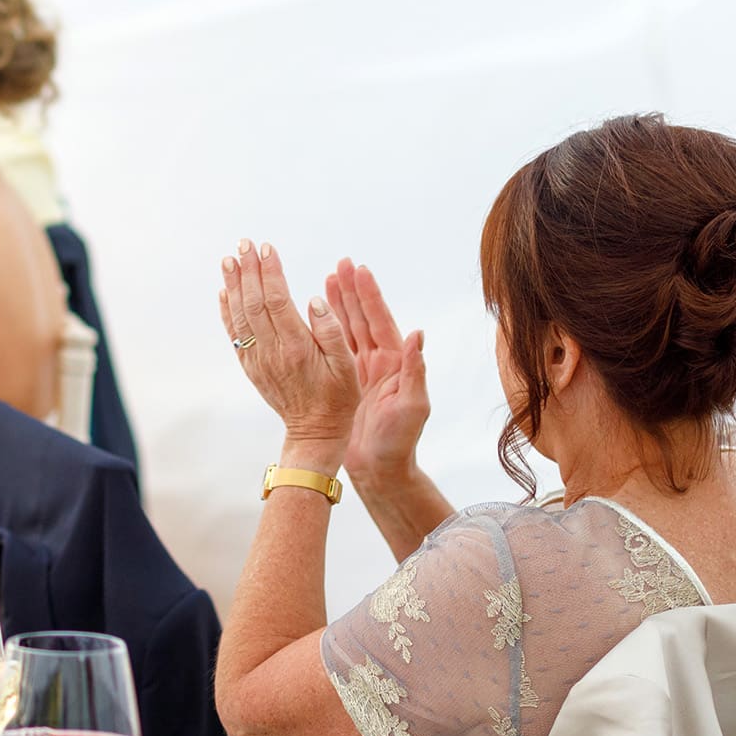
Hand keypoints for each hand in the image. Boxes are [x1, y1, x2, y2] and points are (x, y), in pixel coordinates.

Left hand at [219, 240, 356, 470]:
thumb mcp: (347, 366)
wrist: (315, 431)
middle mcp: (272, 352)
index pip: (277, 300)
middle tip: (244, 244)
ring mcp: (258, 360)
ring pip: (240, 316)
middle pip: (254, 303)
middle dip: (248, 270)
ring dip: (234, 285)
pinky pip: (235, 335)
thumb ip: (331, 331)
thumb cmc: (338, 397)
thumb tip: (313, 300)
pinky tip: (225, 292)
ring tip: (229, 259)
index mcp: (297, 347)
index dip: (270, 272)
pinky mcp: (251, 367)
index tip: (267, 249)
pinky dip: (227, 311)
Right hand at [328, 260, 429, 486]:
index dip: (370, 295)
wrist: (380, 470)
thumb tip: (419, 333)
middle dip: (352, 291)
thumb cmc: (399, 443)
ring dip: (339, 304)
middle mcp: (379, 362)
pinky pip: (334, 348)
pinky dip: (327, 328)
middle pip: (363, 318)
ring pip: (347, 329)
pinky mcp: (346, 382)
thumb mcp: (412, 406)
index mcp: (396, 364)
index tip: (359, 270)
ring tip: (328, 278)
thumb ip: (415, 370)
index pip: (381, 321)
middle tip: (341, 264)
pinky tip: (316, 314)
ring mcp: (361, 371)